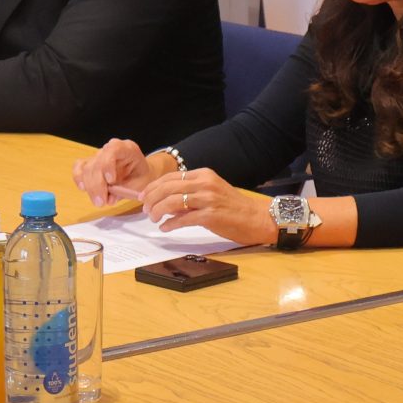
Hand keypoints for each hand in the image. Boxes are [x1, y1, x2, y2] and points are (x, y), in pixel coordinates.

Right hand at [72, 138, 157, 207]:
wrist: (141, 174)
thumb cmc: (142, 177)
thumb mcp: (139, 185)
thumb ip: (124, 191)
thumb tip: (109, 200)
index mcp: (127, 149)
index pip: (113, 149)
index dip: (108, 164)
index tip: (111, 181)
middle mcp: (110, 149)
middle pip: (97, 163)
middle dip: (97, 184)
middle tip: (101, 202)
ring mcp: (99, 155)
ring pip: (86, 168)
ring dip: (90, 187)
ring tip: (98, 202)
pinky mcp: (90, 162)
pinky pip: (79, 167)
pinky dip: (79, 178)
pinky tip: (83, 188)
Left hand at [138, 167, 275, 244]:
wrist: (258, 218)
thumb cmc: (234, 207)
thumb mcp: (212, 190)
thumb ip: (191, 191)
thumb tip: (166, 199)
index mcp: (204, 174)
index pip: (170, 177)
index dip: (153, 187)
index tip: (144, 196)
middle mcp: (205, 184)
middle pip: (167, 188)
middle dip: (151, 199)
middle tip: (145, 209)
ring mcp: (208, 199)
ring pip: (172, 202)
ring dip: (157, 211)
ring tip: (153, 218)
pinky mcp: (210, 216)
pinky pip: (183, 219)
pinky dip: (170, 224)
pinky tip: (165, 228)